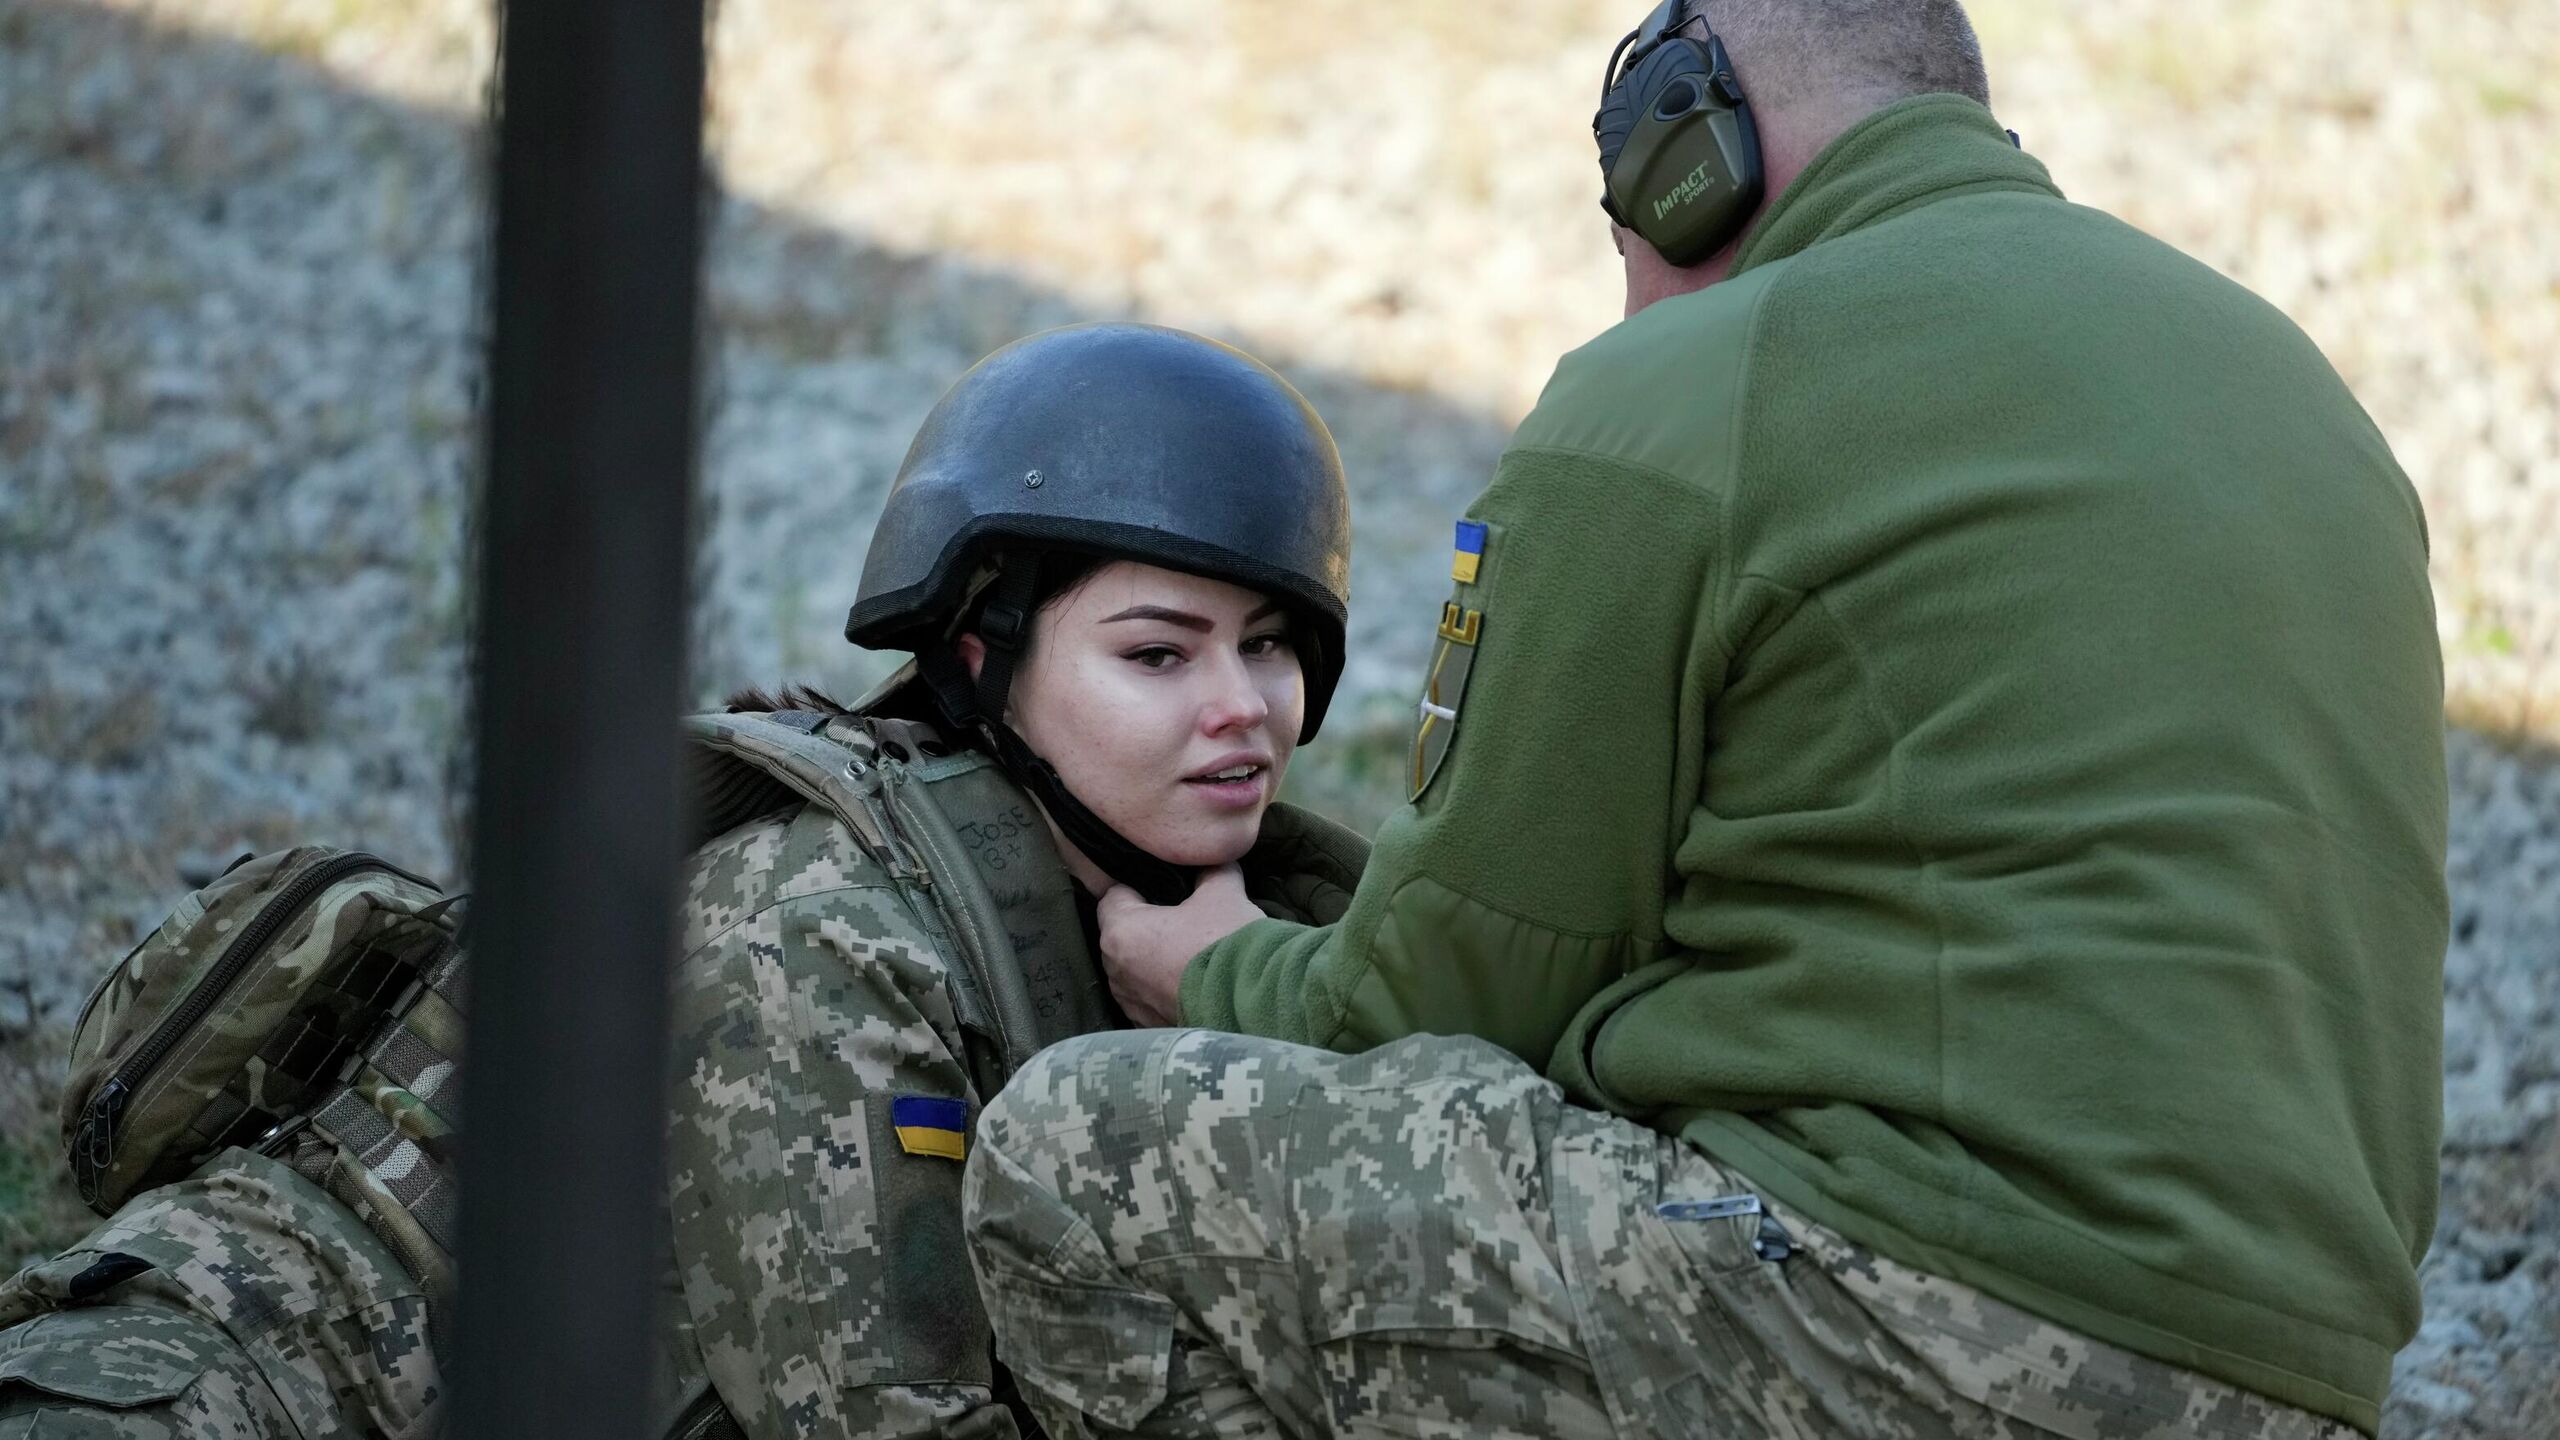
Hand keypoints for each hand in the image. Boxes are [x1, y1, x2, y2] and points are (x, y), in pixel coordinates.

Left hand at [1097, 863, 1260, 1026]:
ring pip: (1134, 971)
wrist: (1251, 1006)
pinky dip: (1164, 990)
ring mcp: (1131, 1003)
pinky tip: (1192, 985)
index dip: (1138, 887)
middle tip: (1183, 921)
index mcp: (1121, 931)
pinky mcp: (1149, 1027)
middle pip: (1122, 935)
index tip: (1164, 889)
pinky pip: (1148, 999)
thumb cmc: (1226, 944)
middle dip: (1146, 927)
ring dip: (1153, 962)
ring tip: (1189, 956)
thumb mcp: (1224, 893)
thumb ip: (1212, 871)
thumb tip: (1214, 863)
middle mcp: (1116, 970)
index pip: (1114, 895)